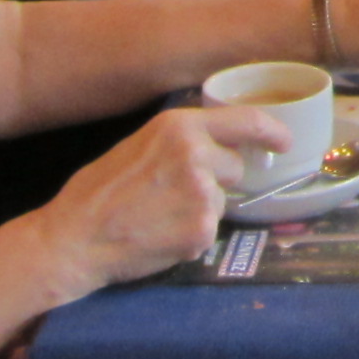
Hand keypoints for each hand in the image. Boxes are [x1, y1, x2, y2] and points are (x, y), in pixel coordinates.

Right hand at [29, 107, 269, 294]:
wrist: (74, 238)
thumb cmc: (99, 192)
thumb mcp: (139, 146)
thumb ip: (180, 142)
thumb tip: (220, 145)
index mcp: (179, 126)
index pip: (247, 120)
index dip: (271, 132)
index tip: (284, 142)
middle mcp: (197, 154)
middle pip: (234, 167)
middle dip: (216, 181)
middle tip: (173, 196)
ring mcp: (203, 193)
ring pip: (222, 201)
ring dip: (202, 211)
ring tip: (159, 217)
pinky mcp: (203, 230)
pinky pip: (210, 230)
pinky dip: (191, 237)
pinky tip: (160, 236)